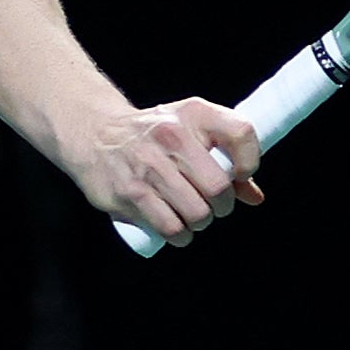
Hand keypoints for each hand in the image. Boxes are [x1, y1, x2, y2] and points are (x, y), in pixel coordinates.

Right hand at [78, 96, 259, 244]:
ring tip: (192, 216)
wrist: (96, 134)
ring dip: (200, 223)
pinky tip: (177, 229)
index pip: (241, 133)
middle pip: (219, 187)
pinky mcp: (130, 193)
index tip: (240, 175)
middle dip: (222, 206)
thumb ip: (225, 157)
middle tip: (213, 206)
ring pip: (197, 213)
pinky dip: (180, 235)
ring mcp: (148, 165)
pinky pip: (170, 227)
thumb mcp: (190, 129)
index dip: (250, 162)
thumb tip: (254, 197)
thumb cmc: (153, 135)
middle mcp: (171, 136)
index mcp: (194, 114)